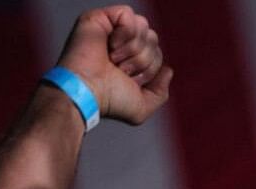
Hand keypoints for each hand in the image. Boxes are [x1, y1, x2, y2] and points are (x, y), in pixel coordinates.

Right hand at [55, 5, 170, 123]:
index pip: (156, 52)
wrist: (88, 93)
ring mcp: (109, 29)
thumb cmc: (109, 101)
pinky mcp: (99, 17)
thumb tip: (168, 70)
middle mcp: (120, 43)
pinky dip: (124, 34)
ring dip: (134, 50)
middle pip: (153, 38)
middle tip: (121, 70)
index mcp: (129, 59)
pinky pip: (128, 15)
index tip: (130, 79)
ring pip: (144, 26)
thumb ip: (160, 92)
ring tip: (114, 60)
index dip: (150, 68)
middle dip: (143, 60)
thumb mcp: (142, 107)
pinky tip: (110, 46)